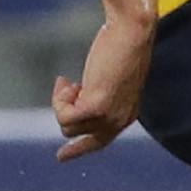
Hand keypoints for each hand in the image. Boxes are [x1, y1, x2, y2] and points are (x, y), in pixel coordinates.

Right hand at [52, 13, 152, 161]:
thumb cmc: (120, 49)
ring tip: (73, 80)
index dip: (79, 149)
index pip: (101, 142)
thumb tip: (81, 102)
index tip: (61, 157)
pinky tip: (68, 80)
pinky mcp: (97, 108)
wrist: (131, 33)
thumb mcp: (110, 79)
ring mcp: (109, 117)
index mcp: (126, 114)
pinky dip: (59, 98)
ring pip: (66, 125)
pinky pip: (64, 116)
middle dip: (63, 111)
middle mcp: (120, 121)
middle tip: (67, 85)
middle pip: (76, 134)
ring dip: (62, 100)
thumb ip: (99, 95)